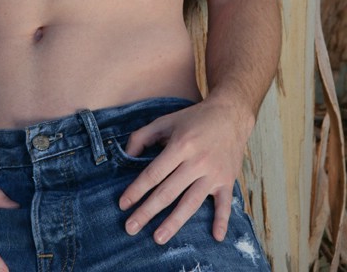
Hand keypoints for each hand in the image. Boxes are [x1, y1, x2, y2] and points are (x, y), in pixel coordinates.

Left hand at [118, 97, 252, 244]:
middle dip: (148, 211)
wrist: (230, 114)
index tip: (123, 204)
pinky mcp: (228, 180)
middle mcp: (197, 161)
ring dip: (174, 222)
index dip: (137, 189)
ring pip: (191, 202)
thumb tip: (127, 155)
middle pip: (169, 191)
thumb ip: (143, 136)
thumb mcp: (166, 120)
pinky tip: (215, 237)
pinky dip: (222, 221)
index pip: (154, 173)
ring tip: (158, 238)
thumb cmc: (194, 119)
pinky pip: (225, 204)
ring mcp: (214, 173)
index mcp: (181, 145)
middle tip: (131, 227)